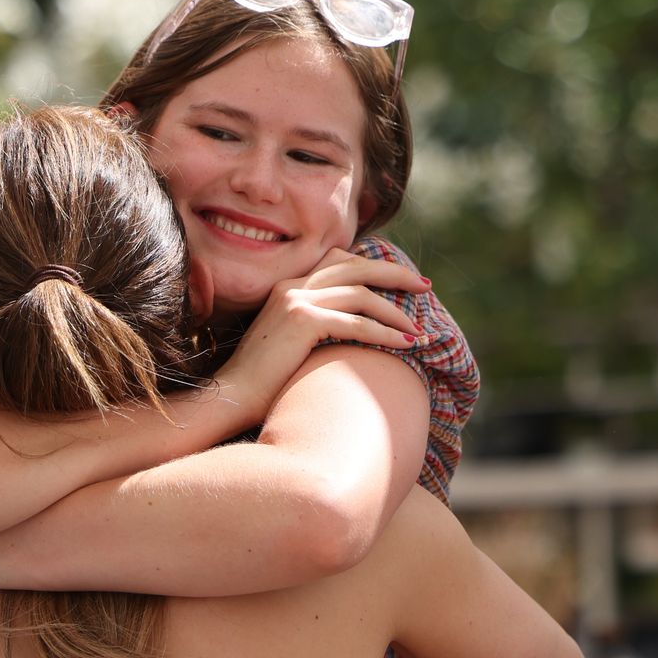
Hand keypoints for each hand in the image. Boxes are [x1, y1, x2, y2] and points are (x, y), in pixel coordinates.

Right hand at [215, 250, 428, 422]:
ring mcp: (296, 301)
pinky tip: (406, 344)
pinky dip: (386, 333)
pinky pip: (357, 322)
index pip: (338, 261)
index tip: (400, 281)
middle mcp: (292, 287)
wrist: (232, 396)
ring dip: (396, 311)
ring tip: (418, 329)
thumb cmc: (261, 382)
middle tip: (425, 286)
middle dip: (395, 274)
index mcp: (287, 287)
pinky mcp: (303, 321)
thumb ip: (314, 329)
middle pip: (356, 266)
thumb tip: (349, 333)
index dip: (372, 267)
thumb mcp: (289, 344)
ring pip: (361, 293)